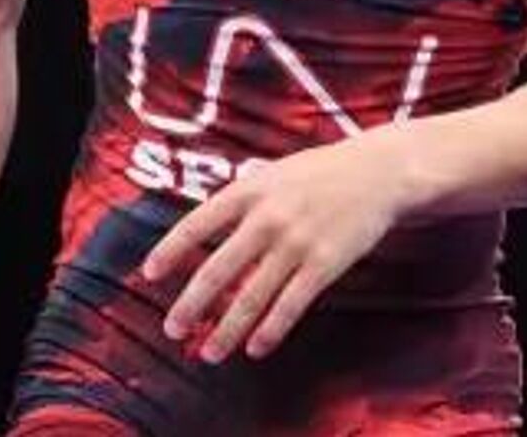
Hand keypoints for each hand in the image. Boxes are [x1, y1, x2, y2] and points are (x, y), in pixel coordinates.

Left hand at [140, 130, 410, 363]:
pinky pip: (291, 305)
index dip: (170, 250)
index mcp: (250, 190)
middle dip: (192, 304)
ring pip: (252, 296)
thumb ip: (241, 199)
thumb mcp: (273, 172)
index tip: (149, 275)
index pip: (197, 224)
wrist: (377, 172)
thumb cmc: (320, 173)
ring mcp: (297, 242)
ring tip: (210, 353)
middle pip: (218, 269)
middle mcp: (268, 217)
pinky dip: (270, 330)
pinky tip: (256, 348)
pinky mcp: (324, 263)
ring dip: (227, 329)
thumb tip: (204, 228)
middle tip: (173, 329)